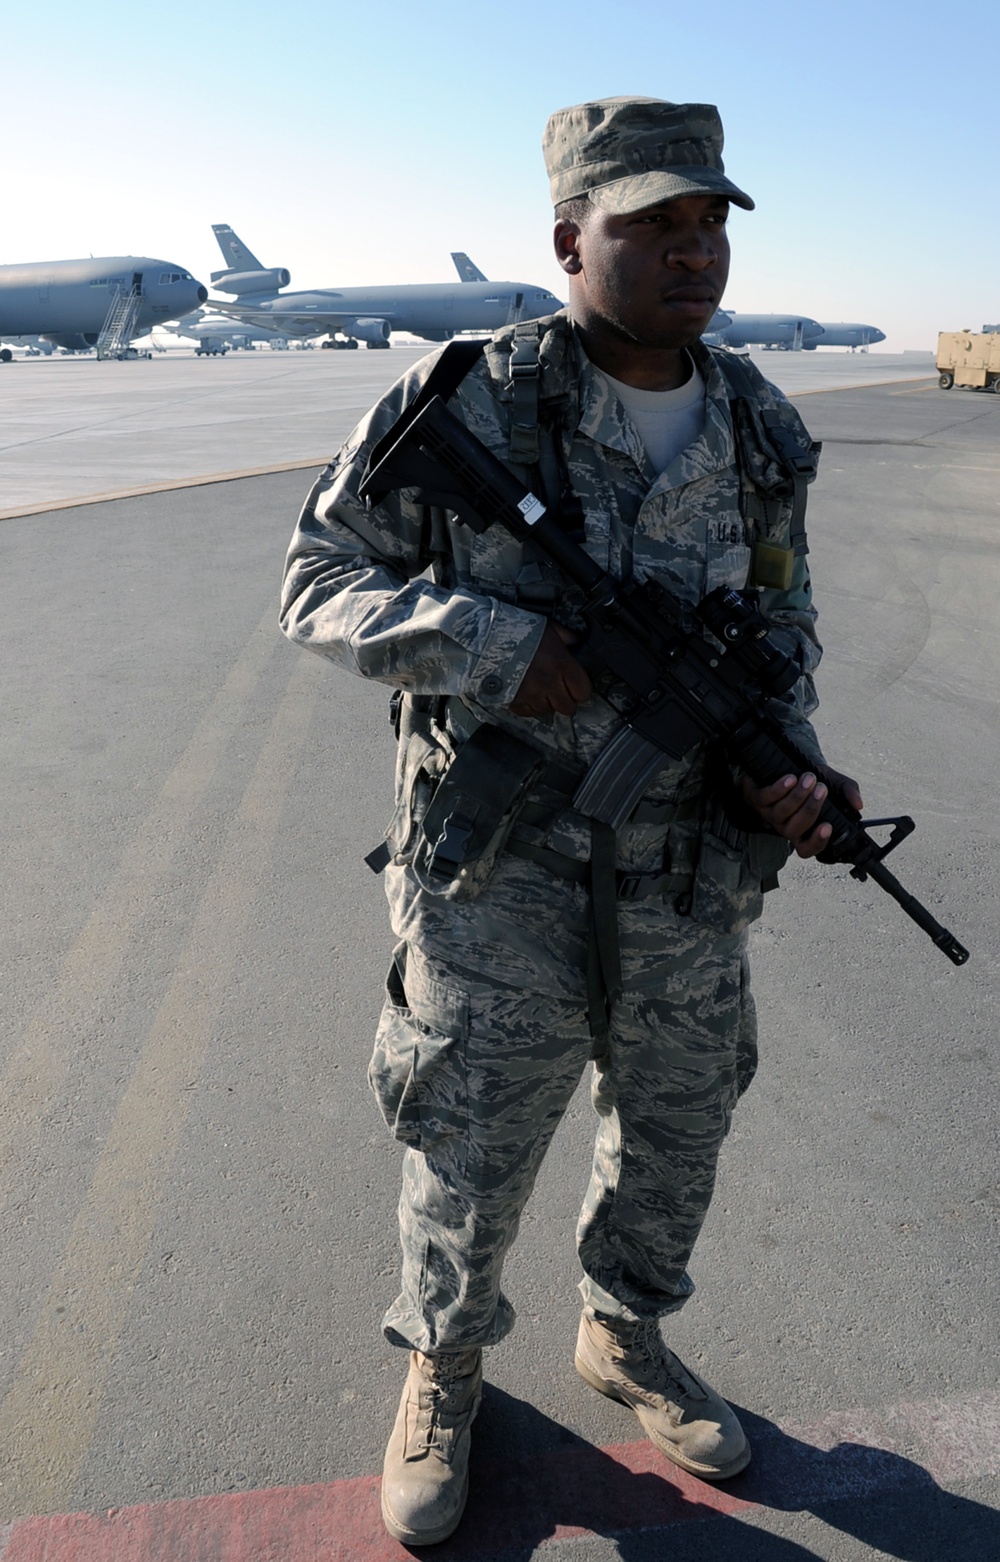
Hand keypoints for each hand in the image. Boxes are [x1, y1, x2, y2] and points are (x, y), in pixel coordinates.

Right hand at [509, 623, 592, 717]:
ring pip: (547, 711)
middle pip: (567, 707)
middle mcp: (549, 682)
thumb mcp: (547, 627)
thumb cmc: (517, 631)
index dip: (580, 690)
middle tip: (558, 690)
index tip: (576, 686)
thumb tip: (576, 643)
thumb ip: (565, 637)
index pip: (583, 691)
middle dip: (564, 699)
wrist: (487, 639)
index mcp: (561, 664)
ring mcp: (532, 694)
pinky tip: (526, 693)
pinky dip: (528, 706)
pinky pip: (527, 712)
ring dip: (545, 702)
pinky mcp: (515, 701)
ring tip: (539, 689)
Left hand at [741, 767, 863, 859]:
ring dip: (797, 796)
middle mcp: (784, 826)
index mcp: (803, 829)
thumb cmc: (809, 779)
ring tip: (809, 778)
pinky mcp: (755, 798)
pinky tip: (790, 778)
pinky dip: (779, 788)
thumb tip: (858, 804)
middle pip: (795, 830)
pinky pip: (765, 798)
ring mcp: (768, 814)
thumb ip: (847, 792)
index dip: (817, 842)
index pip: (807, 848)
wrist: (784, 762)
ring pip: (781, 814)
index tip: (827, 826)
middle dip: (810, 809)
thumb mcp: (832, 783)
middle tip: (822, 789)